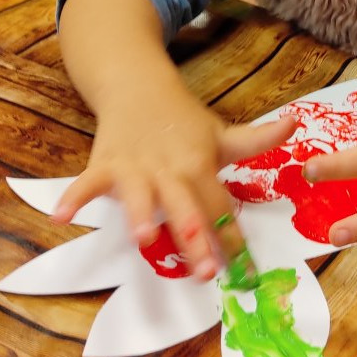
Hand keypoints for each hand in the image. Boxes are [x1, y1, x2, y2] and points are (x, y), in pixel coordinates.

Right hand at [54, 82, 297, 279]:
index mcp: (200, 165)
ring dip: (142, 214)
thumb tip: (296, 124)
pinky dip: (73, 197)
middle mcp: (170, 169)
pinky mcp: (105, 163)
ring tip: (144, 238)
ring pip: (140, 195)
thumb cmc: (182, 120)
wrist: (138, 85)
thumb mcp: (220, 132)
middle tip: (206, 271)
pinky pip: (86, 183)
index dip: (232, 236)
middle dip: (195, 237)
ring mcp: (136, 167)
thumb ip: (256, 140)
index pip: (220, 205)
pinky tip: (60, 218)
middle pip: (186, 207)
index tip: (245, 269)